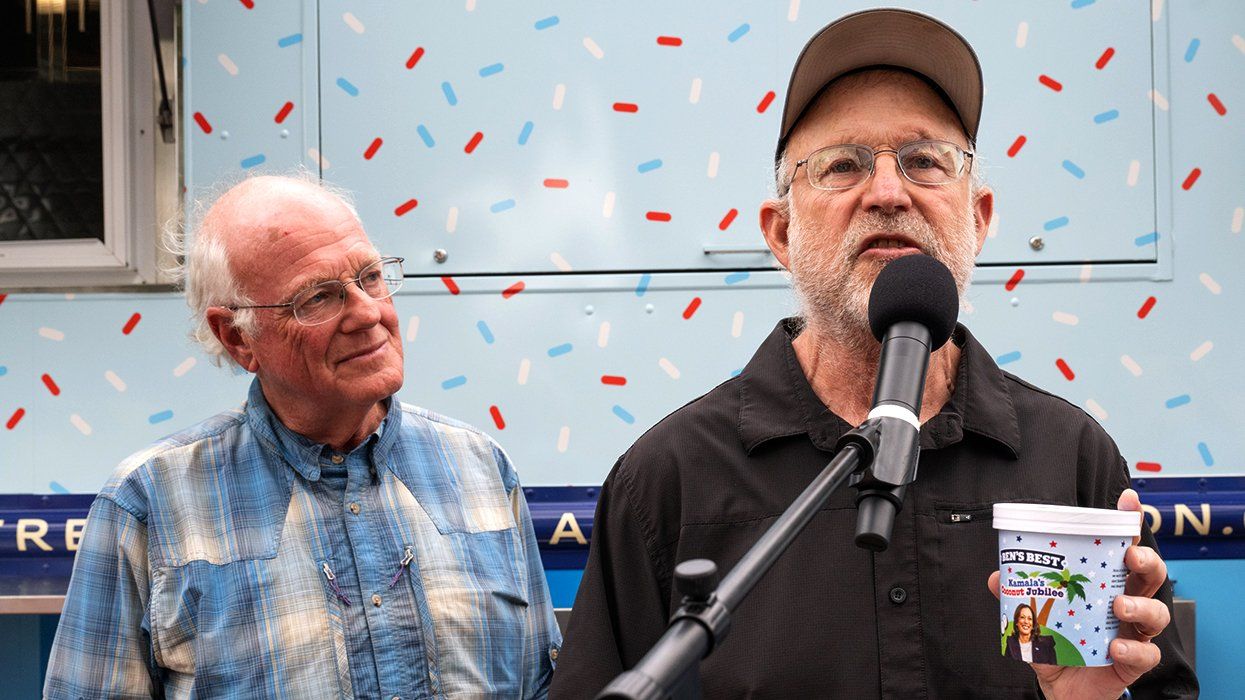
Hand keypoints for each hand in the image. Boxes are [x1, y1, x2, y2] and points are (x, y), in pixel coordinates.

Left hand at [987, 489, 1170, 699]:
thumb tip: (998, 577)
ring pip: (1158, 611)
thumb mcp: (1033, 617)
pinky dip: (1134, 649)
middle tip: (1130, 557)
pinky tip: (1116, 646)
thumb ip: (1016, 596)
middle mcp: (1125, 603)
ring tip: (1120, 604)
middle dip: (1146, 560)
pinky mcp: (1133, 662)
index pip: (1121, 547)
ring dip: (1142, 604)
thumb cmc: (1057, 644)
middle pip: (1150, 574)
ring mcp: (1133, 632)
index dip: (1128, 522)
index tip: (1128, 501)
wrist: (1062, 689)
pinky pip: (1146, 653)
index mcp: (1105, 584)